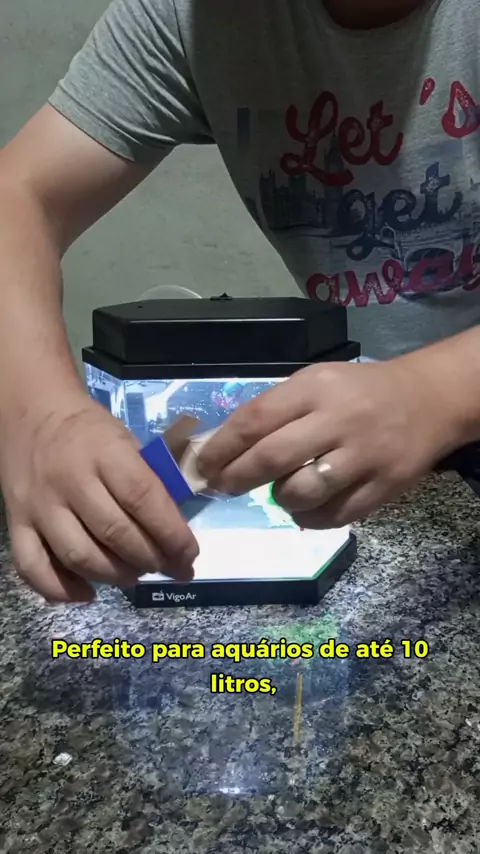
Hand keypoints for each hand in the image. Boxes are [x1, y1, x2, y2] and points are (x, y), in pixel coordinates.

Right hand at [0, 392, 197, 602]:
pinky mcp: (16, 523)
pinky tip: (89, 594)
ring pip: (79, 556)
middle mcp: (69, 480)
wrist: (32, 413)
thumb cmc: (89, 430)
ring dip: (116, 576)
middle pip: (115, 533)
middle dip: (151, 559)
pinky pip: (33, 567)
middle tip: (170, 567)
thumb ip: (148, 480)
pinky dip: (61, 590)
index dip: (171, 534)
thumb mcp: (126, 440)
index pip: (143, 499)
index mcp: (104, 452)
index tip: (189, 555)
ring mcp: (39, 505)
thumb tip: (176, 529)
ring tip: (136, 574)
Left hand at [197, 358, 459, 528]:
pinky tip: (309, 506)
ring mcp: (364, 456)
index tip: (203, 466)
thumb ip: (275, 410)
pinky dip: (311, 517)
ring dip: (280, 498)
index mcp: (315, 389)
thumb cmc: (358, 392)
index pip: (255, 420)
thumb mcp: (315, 382)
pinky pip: (335, 515)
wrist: (427, 400)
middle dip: (237, 478)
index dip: (222, 448)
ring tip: (281, 492)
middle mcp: (338, 420)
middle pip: (273, 458)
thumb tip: (225, 448)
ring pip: (303, 491)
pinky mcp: (384, 487)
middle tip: (224, 487)